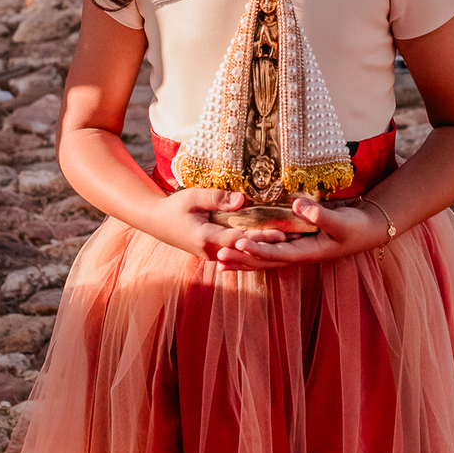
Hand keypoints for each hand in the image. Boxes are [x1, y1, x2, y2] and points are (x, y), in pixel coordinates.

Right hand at [149, 186, 288, 262]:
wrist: (157, 222)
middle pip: (246, 250)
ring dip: (266, 247)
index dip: (259, 237)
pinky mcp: (216, 254)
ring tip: (292, 240)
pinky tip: (273, 243)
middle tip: (296, 237)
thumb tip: (242, 200)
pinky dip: (255, 248)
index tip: (281, 233)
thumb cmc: (174, 206)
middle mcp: (211, 252)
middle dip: (270, 244)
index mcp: (204, 238)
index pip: (238, 240)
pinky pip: (238, 252)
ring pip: (243, 253)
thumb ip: (217, 198)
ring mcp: (214, 255)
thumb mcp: (193, 197)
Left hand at [214, 197, 388, 270]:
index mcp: (308, 252)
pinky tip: (236, 248)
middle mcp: (298, 254)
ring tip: (218, 260)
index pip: (279, 253)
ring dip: (243, 259)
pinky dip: (252, 250)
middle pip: (265, 261)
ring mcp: (295, 248)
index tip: (240, 244)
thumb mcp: (341, 221)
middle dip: (242, 259)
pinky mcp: (294, 240)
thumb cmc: (356, 226)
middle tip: (218, 255)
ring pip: (264, 258)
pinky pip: (269, 248)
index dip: (260, 250)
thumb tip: (297, 204)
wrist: (366, 229)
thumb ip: (319, 214)